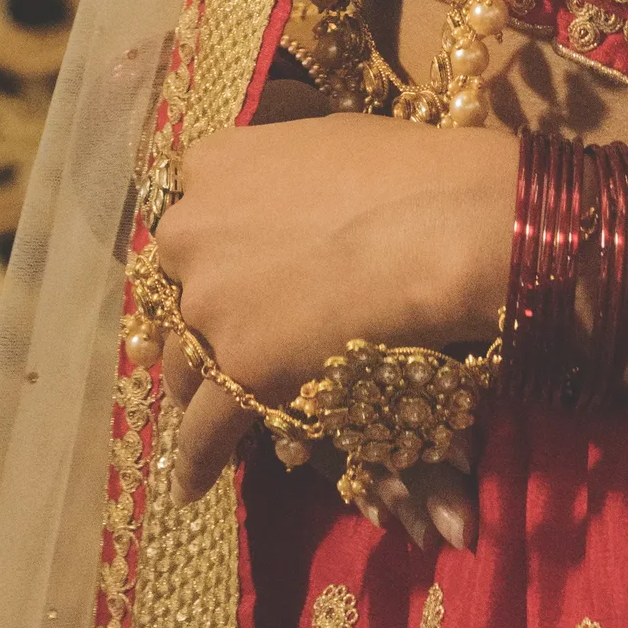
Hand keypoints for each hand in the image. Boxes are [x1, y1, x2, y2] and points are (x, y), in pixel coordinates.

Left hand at [150, 117, 516, 544]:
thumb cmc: (409, 170)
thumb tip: (295, 200)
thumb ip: (283, 176)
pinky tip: (190, 486)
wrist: (447, 224)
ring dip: (201, 388)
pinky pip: (201, 431)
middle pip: (180, 295)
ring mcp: (210, 303)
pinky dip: (195, 461)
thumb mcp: (325, 141)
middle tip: (237, 343)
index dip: (214, 254)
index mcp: (212, 165)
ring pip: (184, 364)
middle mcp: (193, 231)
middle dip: (205, 320)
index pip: (192, 222)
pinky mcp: (237, 370)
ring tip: (214, 415)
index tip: (232, 275)